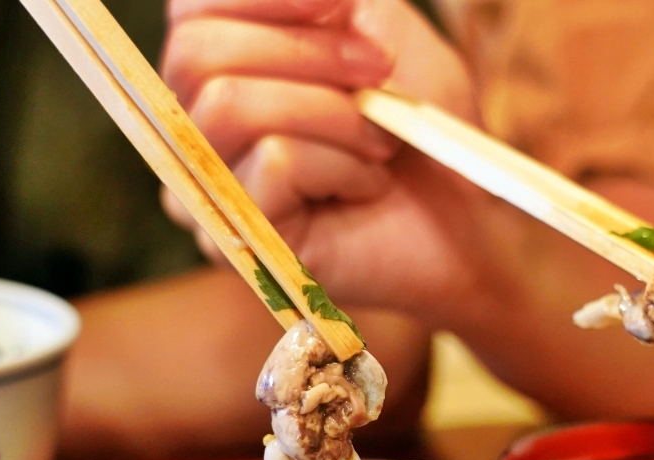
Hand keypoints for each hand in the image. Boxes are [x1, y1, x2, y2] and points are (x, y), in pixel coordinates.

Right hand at [161, 0, 497, 325]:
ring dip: (333, 112)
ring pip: (230, 105)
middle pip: (196, 54)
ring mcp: (208, 190)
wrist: (464, 215)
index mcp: (215, 70)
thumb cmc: (415, 124)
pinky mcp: (238, 241)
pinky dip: (343, 165)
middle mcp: (193, 129)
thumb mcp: (375, 28)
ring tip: (380, 140)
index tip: (344, 1)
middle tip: (381, 72)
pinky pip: (275, 162)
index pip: (190, 10)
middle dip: (308, 52)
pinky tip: (367, 187)